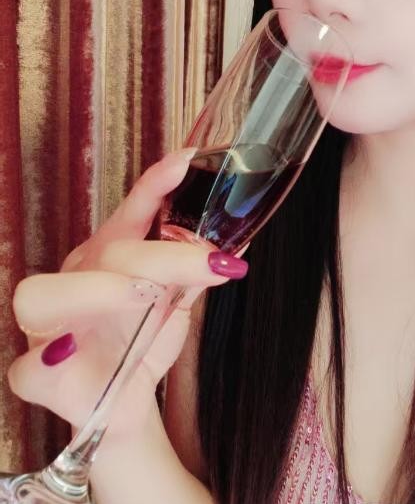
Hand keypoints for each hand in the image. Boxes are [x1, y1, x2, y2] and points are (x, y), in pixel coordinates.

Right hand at [7, 148, 248, 440]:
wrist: (124, 404)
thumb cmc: (141, 342)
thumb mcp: (174, 301)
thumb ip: (195, 270)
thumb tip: (237, 241)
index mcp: (107, 258)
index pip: (129, 213)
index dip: (154, 186)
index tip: (186, 161)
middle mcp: (74, 281)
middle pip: (104, 252)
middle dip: (160, 255)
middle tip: (208, 263)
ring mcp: (49, 326)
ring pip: (40, 296)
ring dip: (97, 292)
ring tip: (144, 297)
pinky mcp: (36, 375)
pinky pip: (28, 367)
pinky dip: (49, 361)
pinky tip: (71, 354)